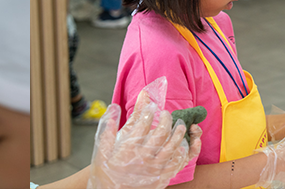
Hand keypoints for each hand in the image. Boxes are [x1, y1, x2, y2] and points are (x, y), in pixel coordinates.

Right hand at [87, 87, 201, 188]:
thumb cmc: (104, 174)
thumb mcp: (101, 151)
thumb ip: (108, 129)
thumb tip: (113, 107)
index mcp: (128, 149)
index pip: (143, 124)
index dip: (149, 111)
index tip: (151, 106)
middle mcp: (143, 158)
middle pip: (161, 133)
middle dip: (166, 119)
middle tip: (166, 113)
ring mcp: (154, 169)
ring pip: (172, 147)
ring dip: (178, 133)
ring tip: (180, 125)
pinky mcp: (161, 179)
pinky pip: (176, 164)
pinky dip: (181, 154)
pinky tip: (182, 146)